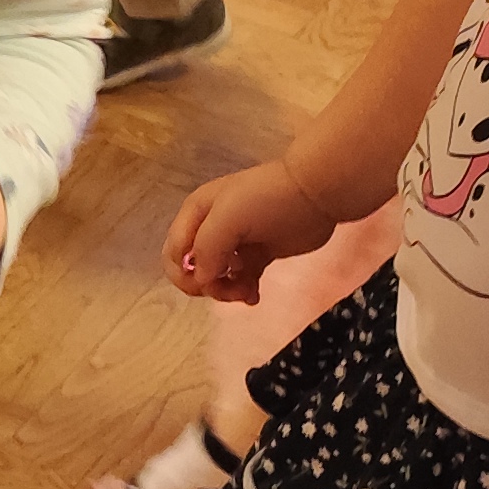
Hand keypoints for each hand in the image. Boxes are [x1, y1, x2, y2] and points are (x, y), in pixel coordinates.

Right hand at [164, 158, 337, 304]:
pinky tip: (254, 296)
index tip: (206, 283)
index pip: (173, 253)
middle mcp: (210, 228)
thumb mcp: (227, 218)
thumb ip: (207, 249)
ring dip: (227, 290)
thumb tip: (201, 279)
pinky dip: (243, 292)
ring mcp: (235, 243)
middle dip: (207, 285)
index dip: (182, 274)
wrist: (316, 193)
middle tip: (230, 288)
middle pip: (193, 269)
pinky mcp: (258, 255)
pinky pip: (240, 281)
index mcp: (196, 214)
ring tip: (247, 291)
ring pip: (217, 278)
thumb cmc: (266, 200)